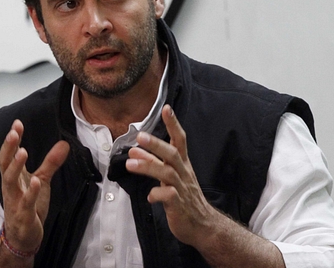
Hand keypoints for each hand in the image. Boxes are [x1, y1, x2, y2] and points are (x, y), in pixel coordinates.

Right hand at [0, 119, 69, 253]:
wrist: (22, 236)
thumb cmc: (28, 205)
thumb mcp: (41, 180)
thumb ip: (50, 162)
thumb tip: (64, 144)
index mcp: (13, 176)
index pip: (9, 153)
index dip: (12, 138)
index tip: (17, 123)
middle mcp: (10, 186)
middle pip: (4, 164)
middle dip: (8, 147)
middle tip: (13, 132)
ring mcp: (15, 200)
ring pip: (10, 181)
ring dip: (15, 166)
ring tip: (23, 152)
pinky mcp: (23, 214)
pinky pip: (26, 202)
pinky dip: (30, 191)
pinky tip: (36, 181)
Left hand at [125, 104, 216, 245]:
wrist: (203, 225)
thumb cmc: (183, 197)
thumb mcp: (168, 176)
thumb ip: (152, 163)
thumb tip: (134, 151)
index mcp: (182, 164)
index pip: (180, 140)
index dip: (173, 124)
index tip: (166, 108)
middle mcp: (183, 173)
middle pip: (172, 154)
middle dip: (156, 144)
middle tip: (140, 136)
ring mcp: (182, 188)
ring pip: (167, 173)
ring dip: (148, 166)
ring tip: (130, 164)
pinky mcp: (179, 205)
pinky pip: (168, 196)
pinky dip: (156, 194)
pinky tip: (149, 196)